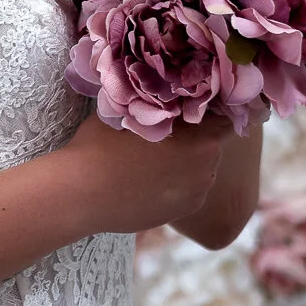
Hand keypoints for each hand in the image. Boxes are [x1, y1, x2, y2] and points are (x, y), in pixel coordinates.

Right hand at [55, 105, 230, 236]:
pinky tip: (149, 179)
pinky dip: (176, 184)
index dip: (208, 110)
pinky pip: (188, 190)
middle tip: (168, 131)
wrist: (81, 193)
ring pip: (201, 169)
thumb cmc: (101, 145)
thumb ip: (158, 104)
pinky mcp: (182, 213)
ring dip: (187, 162)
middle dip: (196, 137)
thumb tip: (167, 93)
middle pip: (212, 143)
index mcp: (202, 137)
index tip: (189, 107)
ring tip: (155, 158)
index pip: (224, 117)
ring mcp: (196, 193)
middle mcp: (207, 167)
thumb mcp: (130, 110)